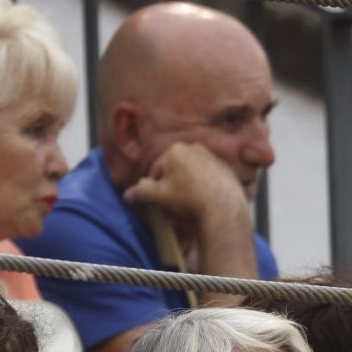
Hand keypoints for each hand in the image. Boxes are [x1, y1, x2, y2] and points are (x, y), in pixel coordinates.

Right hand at [120, 142, 249, 229]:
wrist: (222, 205)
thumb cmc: (187, 198)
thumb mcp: (160, 196)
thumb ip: (142, 193)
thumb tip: (126, 195)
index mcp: (174, 150)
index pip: (157, 170)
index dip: (155, 187)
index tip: (160, 200)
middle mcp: (192, 147)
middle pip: (174, 168)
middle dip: (172, 183)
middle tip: (175, 202)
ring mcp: (211, 155)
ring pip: (191, 170)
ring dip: (188, 182)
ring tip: (191, 200)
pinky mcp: (224, 165)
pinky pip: (208, 174)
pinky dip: (205, 183)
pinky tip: (205, 197)